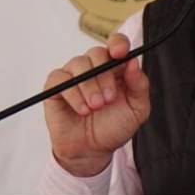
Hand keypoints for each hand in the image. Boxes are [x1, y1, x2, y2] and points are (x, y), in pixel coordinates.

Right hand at [43, 34, 150, 176]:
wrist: (92, 150)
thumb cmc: (114, 127)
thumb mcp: (137, 110)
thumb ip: (139, 85)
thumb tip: (133, 62)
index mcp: (115, 68)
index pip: (116, 43)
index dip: (118, 43)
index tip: (120, 53)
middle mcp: (94, 67)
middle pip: (97, 53)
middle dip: (104, 76)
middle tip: (108, 99)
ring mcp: (73, 75)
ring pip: (79, 64)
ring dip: (89, 87)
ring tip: (95, 107)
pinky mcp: (55, 86)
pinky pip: (60, 78)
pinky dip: (73, 94)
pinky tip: (82, 110)